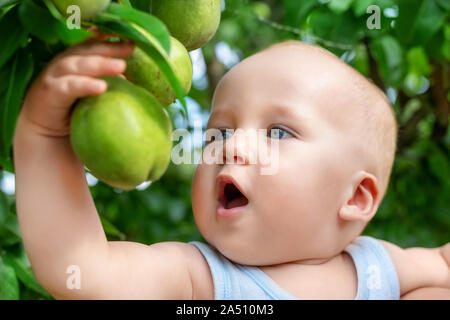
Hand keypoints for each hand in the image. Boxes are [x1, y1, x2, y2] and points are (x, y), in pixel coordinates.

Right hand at [18, 33, 133, 137]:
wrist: (46, 138)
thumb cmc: (73, 115)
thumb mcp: (93, 96)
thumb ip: (107, 84)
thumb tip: (127, 78)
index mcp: (76, 61)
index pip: (93, 44)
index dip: (110, 38)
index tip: (130, 37)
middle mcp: (63, 64)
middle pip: (87, 50)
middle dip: (109, 48)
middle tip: (130, 48)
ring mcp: (54, 76)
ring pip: (77, 65)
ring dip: (99, 64)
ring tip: (120, 66)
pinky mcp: (49, 93)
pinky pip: (68, 87)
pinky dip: (84, 85)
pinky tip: (101, 87)